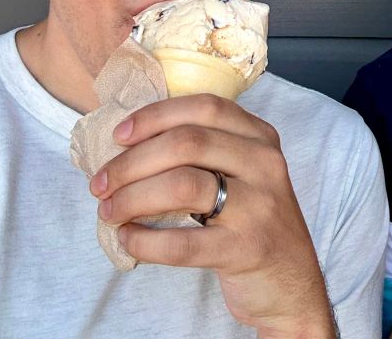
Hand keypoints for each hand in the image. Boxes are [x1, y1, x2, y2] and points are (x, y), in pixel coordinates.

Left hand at [89, 94, 335, 338]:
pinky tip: (128, 240)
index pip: (204, 108)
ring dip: (133, 197)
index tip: (119, 136)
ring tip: (109, 210)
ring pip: (182, 185)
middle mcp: (264, 163)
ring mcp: (259, 206)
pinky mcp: (246, 248)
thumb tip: (132, 142)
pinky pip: (183, 242)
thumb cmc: (252, 219)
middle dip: (132, 161)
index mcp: (260, 136)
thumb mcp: (245, 172)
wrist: (291, 283)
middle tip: (101, 182)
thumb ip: (207, 150)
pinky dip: (146, 241)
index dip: (157, 116)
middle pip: (187, 143)